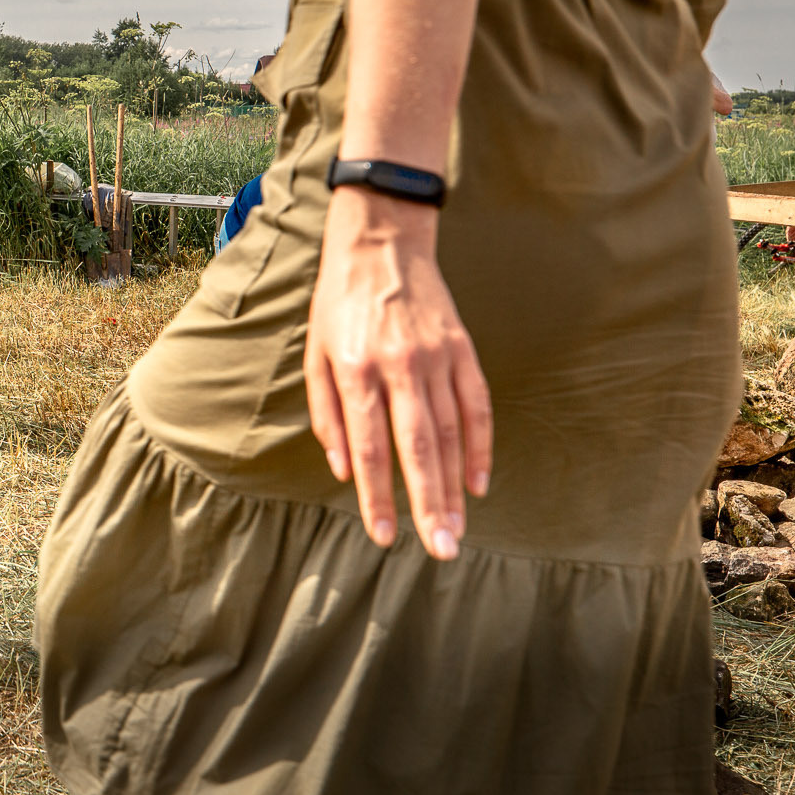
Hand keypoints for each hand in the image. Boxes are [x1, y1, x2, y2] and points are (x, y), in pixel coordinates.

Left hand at [302, 187, 491, 560]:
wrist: (380, 244)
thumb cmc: (338, 305)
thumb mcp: (314, 353)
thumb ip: (327, 414)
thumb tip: (342, 471)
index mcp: (354, 369)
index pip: (367, 447)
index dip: (376, 496)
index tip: (384, 537)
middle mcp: (397, 366)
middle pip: (417, 447)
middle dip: (427, 504)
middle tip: (440, 550)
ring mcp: (435, 356)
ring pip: (449, 434)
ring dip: (454, 486)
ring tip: (457, 530)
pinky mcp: (461, 348)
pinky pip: (476, 405)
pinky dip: (480, 446)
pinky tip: (478, 482)